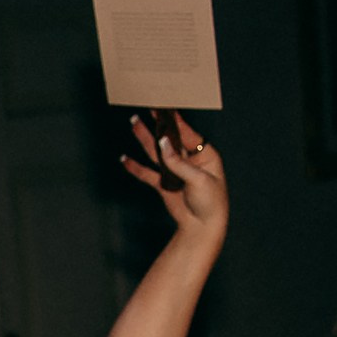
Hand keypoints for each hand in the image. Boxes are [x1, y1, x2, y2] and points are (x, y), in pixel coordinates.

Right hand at [121, 112, 226, 235]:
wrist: (202, 227)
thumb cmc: (210, 203)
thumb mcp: (198, 180)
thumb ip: (178, 162)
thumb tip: (163, 144)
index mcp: (205, 156)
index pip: (188, 134)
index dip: (176, 122)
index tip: (165, 109)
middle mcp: (189, 161)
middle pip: (170, 139)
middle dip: (158, 125)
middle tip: (148, 109)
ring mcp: (175, 172)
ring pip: (156, 152)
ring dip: (145, 138)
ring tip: (134, 123)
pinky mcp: (164, 185)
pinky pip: (147, 174)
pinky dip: (135, 168)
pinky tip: (125, 159)